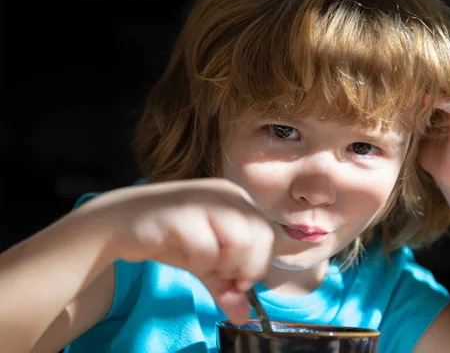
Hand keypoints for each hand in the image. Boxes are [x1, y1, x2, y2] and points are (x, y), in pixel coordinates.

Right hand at [79, 178, 275, 324]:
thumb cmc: (168, 237)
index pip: (269, 233)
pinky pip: (207, 249)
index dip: (258, 263)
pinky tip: (183, 256)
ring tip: (202, 263)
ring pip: (241, 241)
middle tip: (222, 274)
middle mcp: (225, 193)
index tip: (238, 279)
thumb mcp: (204, 262)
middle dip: (245, 267)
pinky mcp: (181, 212)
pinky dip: (200, 263)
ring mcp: (204, 200)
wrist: (118, 222)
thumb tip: (243, 317)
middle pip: (262, 237)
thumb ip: (225, 286)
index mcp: (237, 198)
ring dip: (224, 264)